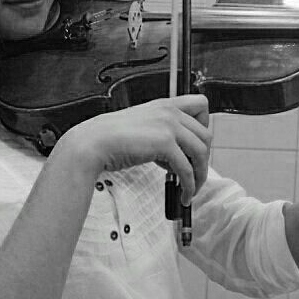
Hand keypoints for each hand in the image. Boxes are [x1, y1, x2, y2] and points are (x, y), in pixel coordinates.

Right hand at [58, 94, 211, 204]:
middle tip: (195, 173)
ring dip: (200, 175)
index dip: (205, 125)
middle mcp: (169, 112)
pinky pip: (187, 169)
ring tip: (191, 189)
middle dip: (203, 158)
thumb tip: (173, 155)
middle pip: (206, 135)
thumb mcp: (141, 126)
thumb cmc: (110, 138)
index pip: (201, 105)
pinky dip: (189, 185)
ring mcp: (168, 126)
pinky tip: (183, 194)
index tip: (195, 144)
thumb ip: (160, 132)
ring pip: (201, 152)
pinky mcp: (164, 144)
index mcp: (164, 104)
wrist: (93, 143)